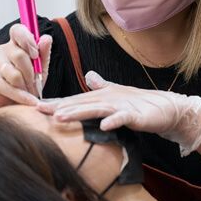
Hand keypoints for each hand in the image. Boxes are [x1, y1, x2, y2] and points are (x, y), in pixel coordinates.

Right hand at [0, 24, 52, 108]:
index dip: (27, 39)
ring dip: (27, 86)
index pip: (17, 30)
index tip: (35, 54)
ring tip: (31, 93)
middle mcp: (3, 50)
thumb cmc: (27, 82)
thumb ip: (44, 54)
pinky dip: (22, 96)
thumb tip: (46, 38)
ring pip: (14, 73)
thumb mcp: (40, 69)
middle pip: (19, 55)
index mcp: (16, 43)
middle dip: (31, 73)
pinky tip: (29, 101)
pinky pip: (9, 87)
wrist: (11, 103)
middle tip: (36, 84)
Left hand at [36, 71, 200, 156]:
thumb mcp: (117, 94)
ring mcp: (120, 107)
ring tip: (60, 117)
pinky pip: (123, 119)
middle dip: (59, 107)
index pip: (74, 100)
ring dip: (78, 113)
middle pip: (80, 103)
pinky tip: (104, 125)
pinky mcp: (134, 116)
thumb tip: (90, 75)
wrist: (165, 108)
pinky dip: (114, 121)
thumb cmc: (140, 103)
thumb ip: (101, 86)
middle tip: (38, 111)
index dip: (55, 103)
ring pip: (95, 109)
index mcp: (100, 97)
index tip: (35, 106)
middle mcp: (107, 100)